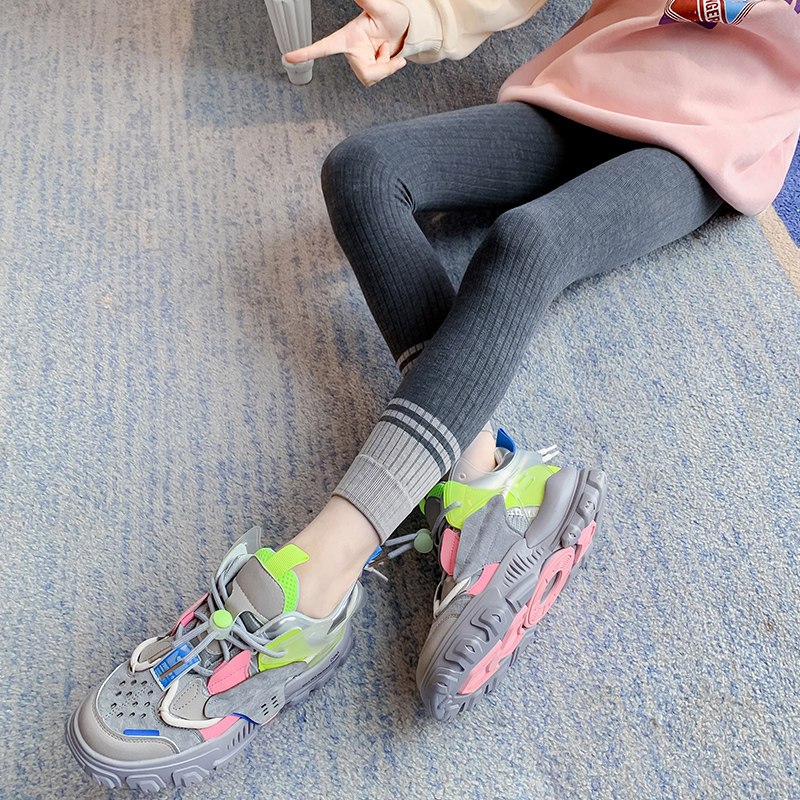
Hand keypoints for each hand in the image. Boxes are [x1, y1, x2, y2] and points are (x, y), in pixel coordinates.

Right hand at [284, 0, 409, 86]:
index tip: (289, 57)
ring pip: (370, 78)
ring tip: (384, 48)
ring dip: (385, 66)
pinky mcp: (366, 70)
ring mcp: (358, 62)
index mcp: (347, 36)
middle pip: (365, 73)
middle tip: (387, 47)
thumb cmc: (392, 16)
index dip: (306, 52)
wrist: (404, 29)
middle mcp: (350, 51)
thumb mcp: (381, 7)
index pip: (324, 47)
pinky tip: (387, 56)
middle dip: (382, 67)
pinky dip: (387, 69)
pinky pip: (376, 79)